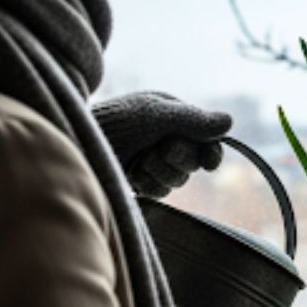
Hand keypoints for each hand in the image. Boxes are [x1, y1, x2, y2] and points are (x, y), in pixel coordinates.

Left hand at [92, 91, 230, 197]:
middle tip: (159, 150)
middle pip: (194, 161)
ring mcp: (152, 159)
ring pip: (178, 179)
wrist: (77, 144)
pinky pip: (160, 191)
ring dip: (160, 172)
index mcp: (172, 115)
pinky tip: (133, 176)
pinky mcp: (139, 180)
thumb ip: (193, 120)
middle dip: (178, 159)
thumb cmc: (114, 123)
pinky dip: (149, 185)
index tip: (209, 164)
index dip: (211, 151)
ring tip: (139, 162)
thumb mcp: (155, 116)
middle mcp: (164, 137)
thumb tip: (229, 121)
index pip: (205, 137)